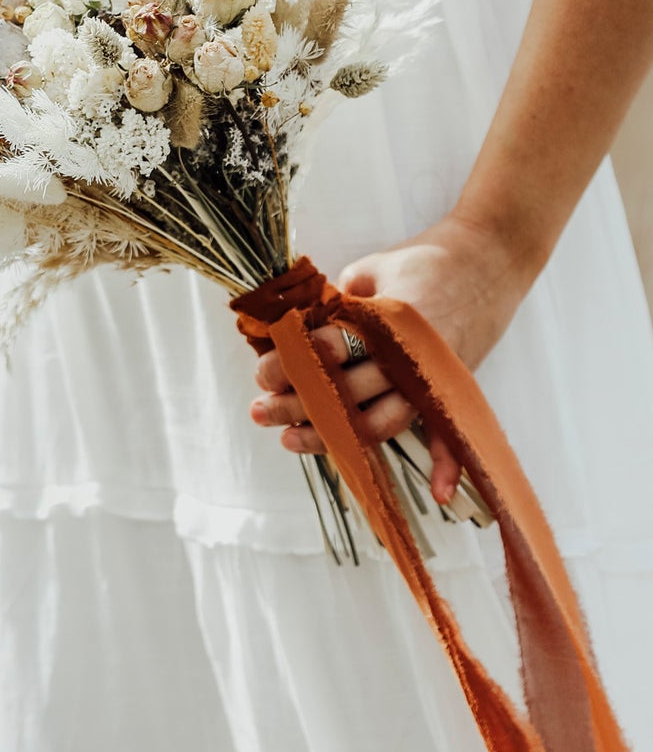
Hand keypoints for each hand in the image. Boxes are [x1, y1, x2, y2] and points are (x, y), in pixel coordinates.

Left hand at [248, 210, 540, 503]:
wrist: (491, 256)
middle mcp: (412, 357)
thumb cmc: (425, 259)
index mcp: (390, 321)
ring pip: (381, 422)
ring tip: (289, 439)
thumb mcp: (370, 269)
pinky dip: (449, 466)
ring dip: (333, 437)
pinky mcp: (454, 389)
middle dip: (297, 405)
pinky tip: (438, 495)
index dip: (291, 364)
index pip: (330, 350)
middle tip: (260, 410)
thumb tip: (295, 333)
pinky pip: (452, 434)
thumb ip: (335, 303)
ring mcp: (434, 378)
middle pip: (347, 394)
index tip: (263, 373)